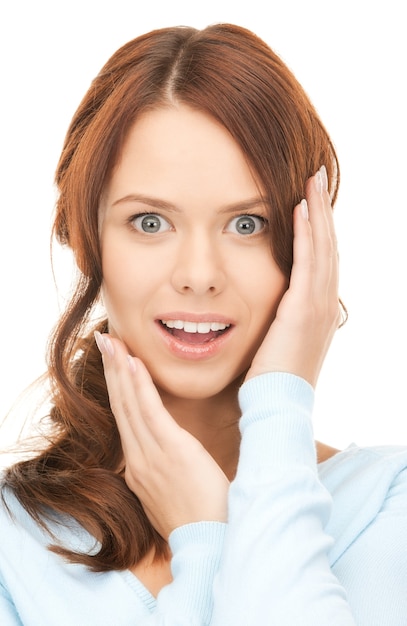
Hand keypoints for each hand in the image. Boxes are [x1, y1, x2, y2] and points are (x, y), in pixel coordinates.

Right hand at [95, 333, 228, 538]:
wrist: (212, 544)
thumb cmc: (203, 521)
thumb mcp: (175, 498)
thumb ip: (168, 476)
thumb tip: (173, 461)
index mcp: (140, 471)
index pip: (125, 422)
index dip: (118, 390)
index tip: (114, 365)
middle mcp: (138, 461)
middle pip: (121, 407)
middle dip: (111, 371)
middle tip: (104, 340)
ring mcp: (151, 456)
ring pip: (130, 405)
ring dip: (120, 369)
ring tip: (112, 341)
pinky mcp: (171, 450)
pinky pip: (150, 411)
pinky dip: (139, 385)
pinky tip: (133, 363)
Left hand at [246, 167, 340, 387]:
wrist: (278, 404)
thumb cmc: (272, 378)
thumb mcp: (280, 341)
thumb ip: (281, 319)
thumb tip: (271, 308)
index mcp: (319, 310)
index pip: (322, 259)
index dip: (319, 229)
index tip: (311, 201)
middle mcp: (324, 303)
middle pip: (327, 246)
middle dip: (322, 210)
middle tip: (317, 177)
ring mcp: (318, 305)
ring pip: (322, 247)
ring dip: (317, 212)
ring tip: (312, 181)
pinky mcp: (303, 309)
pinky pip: (307, 262)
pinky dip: (306, 233)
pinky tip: (300, 208)